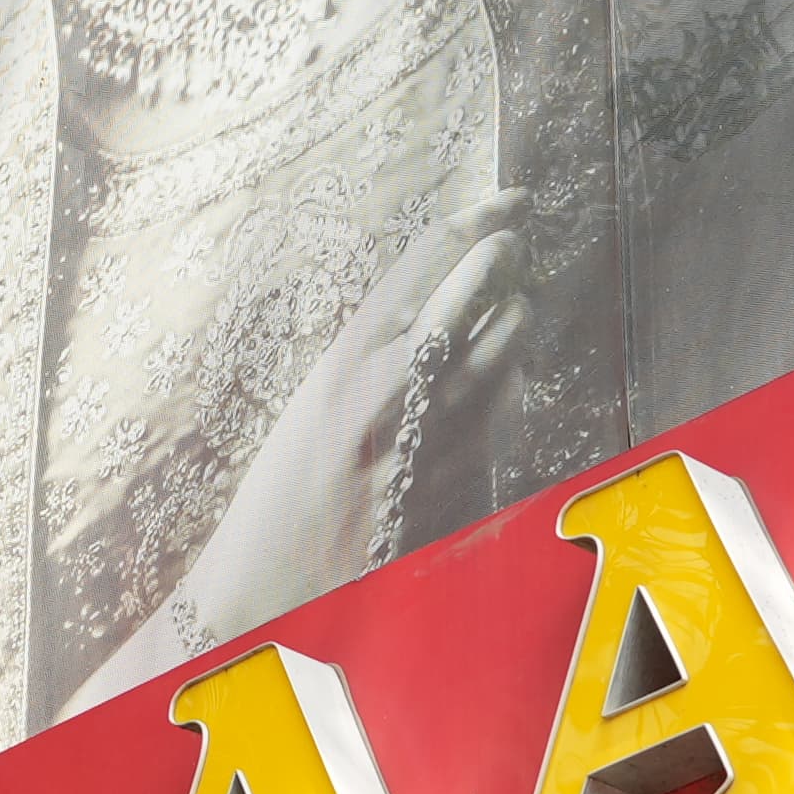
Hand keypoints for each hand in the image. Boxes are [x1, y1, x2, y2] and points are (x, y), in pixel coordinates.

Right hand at [86, 190, 529, 708]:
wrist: (277, 594)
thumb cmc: (281, 502)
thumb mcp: (313, 406)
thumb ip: (376, 356)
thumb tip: (436, 311)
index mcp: (348, 360)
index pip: (430, 259)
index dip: (478, 217)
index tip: (506, 199)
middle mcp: (400, 391)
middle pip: (481, 288)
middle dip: (507, 258)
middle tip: (515, 242)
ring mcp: (443, 437)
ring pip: (508, 347)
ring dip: (516, 316)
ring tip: (515, 299)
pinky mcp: (469, 482)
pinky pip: (504, 412)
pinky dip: (506, 384)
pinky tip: (499, 378)